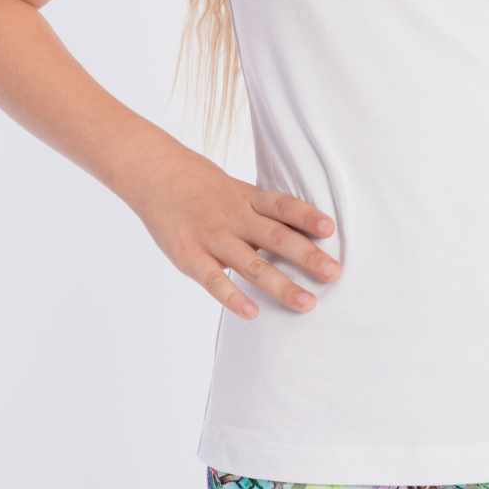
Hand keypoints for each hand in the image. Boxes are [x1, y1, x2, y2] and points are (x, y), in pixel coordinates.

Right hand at [132, 145, 340, 319]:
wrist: (154, 175)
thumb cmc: (202, 186)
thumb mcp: (235, 189)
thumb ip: (262, 213)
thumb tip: (302, 234)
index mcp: (247, 197)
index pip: (282, 205)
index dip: (306, 216)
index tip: (330, 229)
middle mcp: (233, 217)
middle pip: (275, 237)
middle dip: (307, 257)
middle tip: (334, 274)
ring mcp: (211, 238)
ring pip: (251, 265)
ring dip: (281, 286)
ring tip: (307, 303)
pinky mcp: (190, 257)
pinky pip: (214, 281)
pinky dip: (234, 298)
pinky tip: (253, 312)